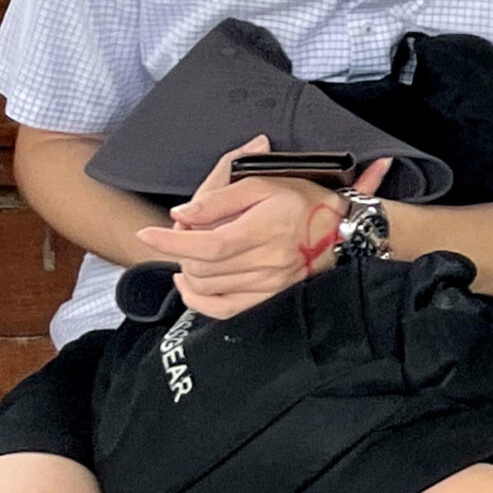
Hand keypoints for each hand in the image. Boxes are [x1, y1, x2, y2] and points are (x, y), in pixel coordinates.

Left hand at [133, 136, 392, 319]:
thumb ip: (220, 196)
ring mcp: (269, 284)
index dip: (172, 241)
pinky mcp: (271, 297)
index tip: (148, 233)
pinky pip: (224, 310)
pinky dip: (199, 301)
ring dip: (187, 270)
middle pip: (202, 267)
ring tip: (188, 255)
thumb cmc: (305, 201)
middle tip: (183, 234)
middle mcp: (267, 261)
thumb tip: (182, 214)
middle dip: (180, 250)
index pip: (206, 244)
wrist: (344, 230)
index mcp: (264, 229)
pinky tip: (191, 285)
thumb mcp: (264, 182)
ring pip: (207, 287)